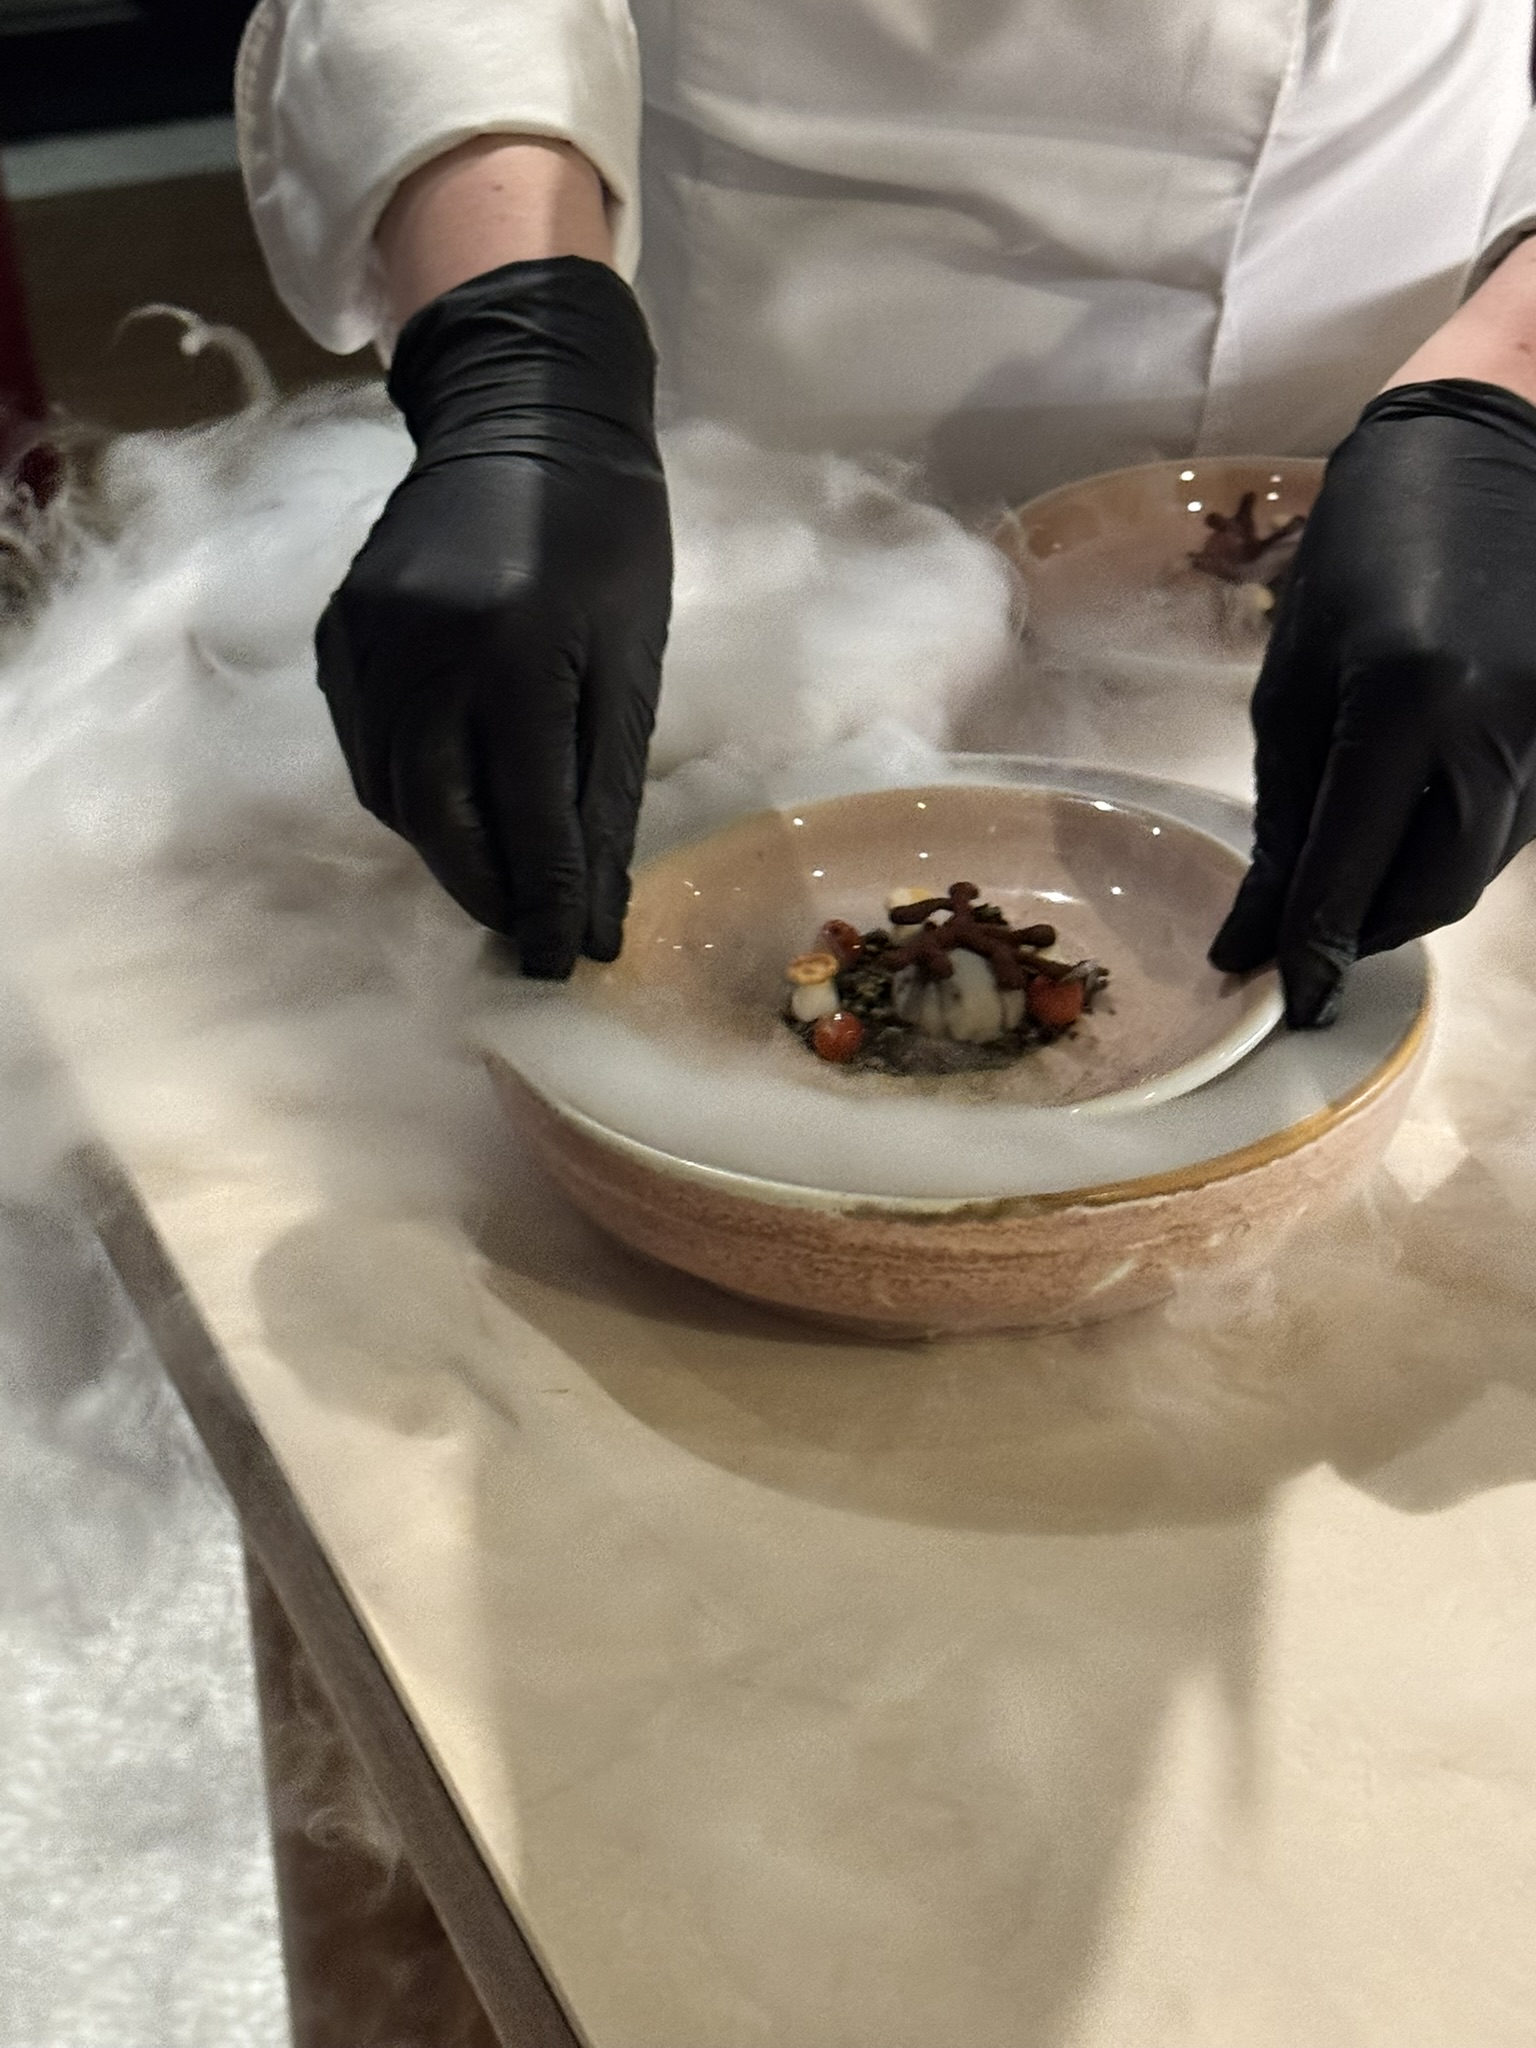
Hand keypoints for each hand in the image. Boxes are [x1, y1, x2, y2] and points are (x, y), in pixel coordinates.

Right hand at [316, 256, 671, 976]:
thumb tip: (598, 911)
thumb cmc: (609, 538)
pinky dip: (409, 796)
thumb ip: (605, 789)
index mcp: (516, 649)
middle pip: (439, 819)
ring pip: (393, 794)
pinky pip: (366, 749)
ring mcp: (367, 638)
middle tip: (527, 932)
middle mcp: (425, 648)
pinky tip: (454, 805)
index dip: (546, 904)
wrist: (525, 413)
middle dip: (485, 892)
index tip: (565, 964)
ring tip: (500, 878)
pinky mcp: (339, 632)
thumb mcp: (632, 663)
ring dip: (446, 851)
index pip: (525, 816)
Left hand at [1210, 379, 1535, 1025]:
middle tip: (1310, 942)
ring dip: (1407, 892)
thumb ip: (1285, 810)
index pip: (1351, 869)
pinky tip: (1408, 824)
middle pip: (1435, 894)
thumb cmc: (1368, 544)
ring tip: (1349, 877)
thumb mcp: (1297, 677)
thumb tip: (1257, 927)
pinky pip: (1511, 825)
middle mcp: (1503, 731)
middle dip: (1365, 933)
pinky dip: (1452, 845)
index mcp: (1411, 704)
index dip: (1310, 947)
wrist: (1495, 442)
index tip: (1279, 997)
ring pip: (1478, 868)